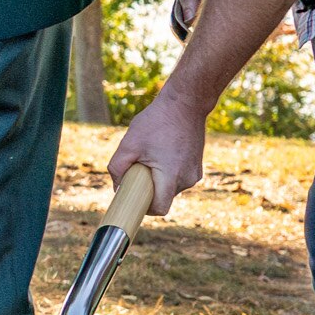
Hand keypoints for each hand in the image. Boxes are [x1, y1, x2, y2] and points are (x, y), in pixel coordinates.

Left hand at [108, 91, 206, 213]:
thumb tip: (117, 188)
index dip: (145, 209)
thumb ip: (117, 168)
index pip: (160, 208)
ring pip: (170, 187)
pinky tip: (161, 153)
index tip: (133, 201)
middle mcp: (187, 179)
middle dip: (148, 189)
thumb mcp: (129, 144)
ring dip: (158, 179)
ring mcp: (195, 173)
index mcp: (171, 176)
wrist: (185, 104)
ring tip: (151, 156)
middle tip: (137, 170)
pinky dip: (166, 172)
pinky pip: (177, 178)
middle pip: (163, 197)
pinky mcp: (197, 166)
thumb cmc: (156, 122)